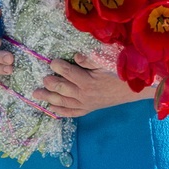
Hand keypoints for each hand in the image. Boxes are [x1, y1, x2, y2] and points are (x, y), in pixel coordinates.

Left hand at [33, 54, 152, 117]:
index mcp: (87, 81)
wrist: (132, 90)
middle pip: (62, 89)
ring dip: (48, 98)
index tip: (52, 62)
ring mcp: (85, 104)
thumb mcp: (106, 62)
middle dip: (50, 84)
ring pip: (63, 102)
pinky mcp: (88, 109)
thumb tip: (75, 56)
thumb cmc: (119, 73)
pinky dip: (61, 111)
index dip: (58, 67)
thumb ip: (89, 60)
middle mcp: (84, 95)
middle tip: (42, 79)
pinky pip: (72, 112)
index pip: (68, 73)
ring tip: (36, 94)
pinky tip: (51, 109)